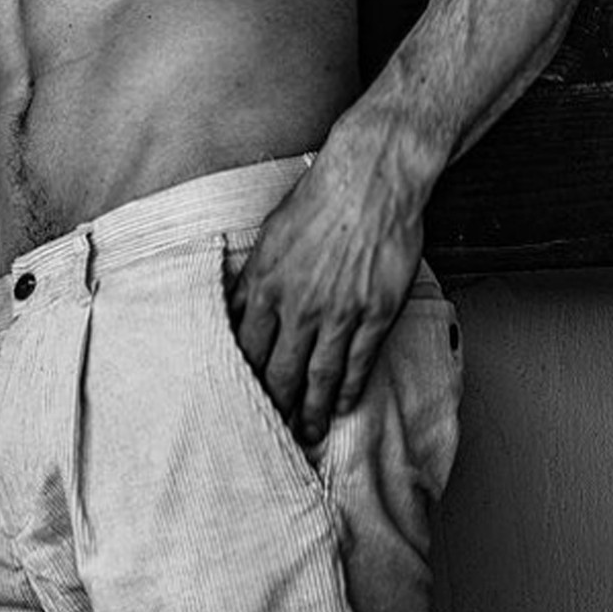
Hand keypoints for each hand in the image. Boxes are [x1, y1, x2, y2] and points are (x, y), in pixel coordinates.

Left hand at [229, 141, 425, 446]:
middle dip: (273, 406)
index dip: (242, 380)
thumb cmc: (319, 199)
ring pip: (318, 376)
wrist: (370, 179)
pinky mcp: (373, 313)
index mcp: (265, 283)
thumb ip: (256, 276)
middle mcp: (297, 304)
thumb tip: (240, 307)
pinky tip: (341, 406)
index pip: (245, 347)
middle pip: (279, 371)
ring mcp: (337, 312)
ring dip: (310, 410)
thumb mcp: (271, 234)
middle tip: (271, 431)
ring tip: (306, 432)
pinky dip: (347, 389)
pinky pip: (356, 362)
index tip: (238, 400)